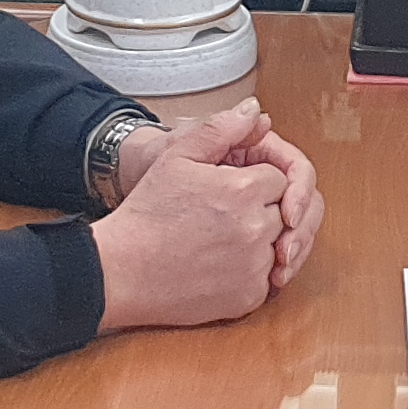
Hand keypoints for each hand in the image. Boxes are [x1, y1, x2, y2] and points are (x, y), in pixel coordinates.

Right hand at [91, 133, 286, 330]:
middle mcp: (255, 228)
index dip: (255, 182)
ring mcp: (254, 266)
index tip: (230, 191)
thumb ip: (222, 129)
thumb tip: (255, 111)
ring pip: (280, 245)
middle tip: (223, 216)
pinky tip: (221, 263)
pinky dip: (252, 272)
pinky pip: (268, 278)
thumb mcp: (177, 157)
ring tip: (221, 238)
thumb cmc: (146, 214)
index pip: (281, 178)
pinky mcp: (248, 296)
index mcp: (243, 189)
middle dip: (262, 210)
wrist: (122, 270)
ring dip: (261, 241)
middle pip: (285, 211)